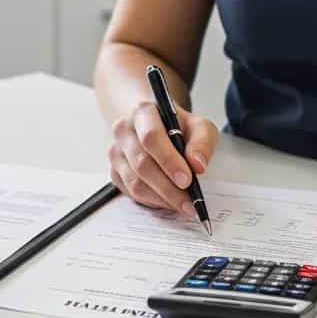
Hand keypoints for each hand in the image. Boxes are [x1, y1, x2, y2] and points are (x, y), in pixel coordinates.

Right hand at [107, 100, 218, 214]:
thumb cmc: (176, 126)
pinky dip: (152, 201)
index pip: (151, 137)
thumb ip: (202, 142)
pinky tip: (168, 201)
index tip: (187, 180)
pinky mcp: (114, 171)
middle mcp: (123, 130)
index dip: (169, 161)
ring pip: (135, 182)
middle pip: (142, 164)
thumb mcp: (198, 126)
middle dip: (168, 188)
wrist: (152, 125)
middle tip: (189, 202)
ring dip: (161, 198)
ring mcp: (116, 152)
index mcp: (143, 112)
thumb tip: (198, 165)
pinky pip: (131, 192)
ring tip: (183, 205)